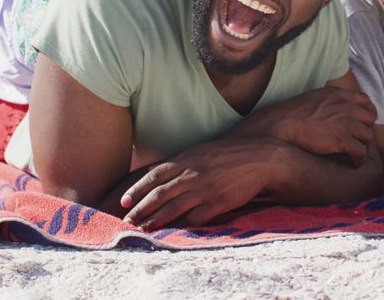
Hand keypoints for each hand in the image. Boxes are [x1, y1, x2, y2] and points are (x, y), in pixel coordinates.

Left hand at [120, 138, 280, 229]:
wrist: (260, 156)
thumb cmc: (228, 154)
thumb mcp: (201, 151)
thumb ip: (180, 163)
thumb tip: (157, 173)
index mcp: (187, 159)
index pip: (155, 176)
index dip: (137, 189)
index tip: (124, 201)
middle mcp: (193, 174)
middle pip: (160, 194)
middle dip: (141, 209)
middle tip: (127, 220)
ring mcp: (205, 189)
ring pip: (174, 208)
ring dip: (156, 220)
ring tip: (143, 229)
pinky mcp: (219, 202)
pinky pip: (196, 217)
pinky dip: (182, 225)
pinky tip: (172, 231)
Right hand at [244, 86, 375, 165]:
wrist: (277, 127)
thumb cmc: (288, 117)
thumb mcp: (311, 99)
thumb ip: (326, 102)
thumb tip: (329, 111)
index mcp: (337, 94)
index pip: (365, 100)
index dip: (366, 114)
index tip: (362, 124)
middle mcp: (344, 105)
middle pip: (370, 119)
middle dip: (365, 130)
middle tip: (358, 141)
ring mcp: (345, 122)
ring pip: (368, 136)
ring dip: (363, 146)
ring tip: (355, 154)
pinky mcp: (341, 139)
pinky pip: (361, 152)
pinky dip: (359, 160)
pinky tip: (354, 164)